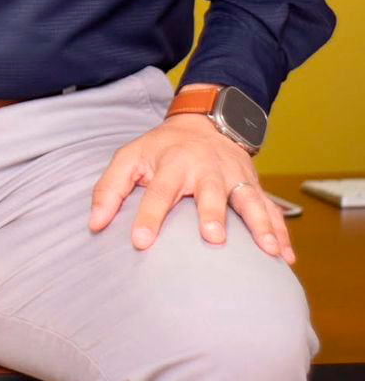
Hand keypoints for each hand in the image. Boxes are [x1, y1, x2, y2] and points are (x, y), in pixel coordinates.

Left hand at [88, 113, 295, 263]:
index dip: (148, 216)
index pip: (158, 191)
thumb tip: (95, 223)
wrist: (204, 122)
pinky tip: (285, 257)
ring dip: (259, 223)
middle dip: (212, 212)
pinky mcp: (253, 185)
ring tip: (267, 250)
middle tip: (213, 237)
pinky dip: (281, 231)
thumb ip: (110, 188)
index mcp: (172, 163)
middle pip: (210, 190)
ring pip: (248, 199)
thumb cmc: (161, 149)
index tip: (140, 242)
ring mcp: (233, 176)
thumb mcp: (130, 158)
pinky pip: (271, 209)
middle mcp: (206, 168)